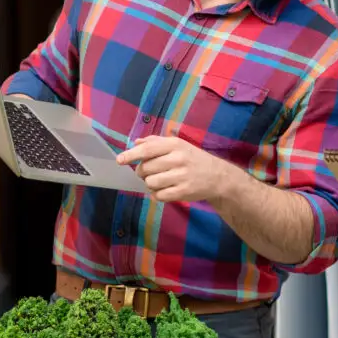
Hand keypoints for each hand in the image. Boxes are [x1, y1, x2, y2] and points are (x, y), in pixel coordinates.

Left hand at [117, 134, 233, 202]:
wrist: (218, 176)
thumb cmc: (193, 159)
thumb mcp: (178, 145)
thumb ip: (156, 142)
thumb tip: (136, 142)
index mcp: (175, 145)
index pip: (148, 149)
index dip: (131, 155)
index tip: (120, 160)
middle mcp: (178, 159)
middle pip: (146, 168)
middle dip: (142, 172)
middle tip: (149, 173)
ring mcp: (181, 176)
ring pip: (151, 183)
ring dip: (150, 184)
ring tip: (159, 181)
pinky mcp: (183, 192)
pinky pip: (159, 196)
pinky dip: (156, 195)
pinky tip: (163, 190)